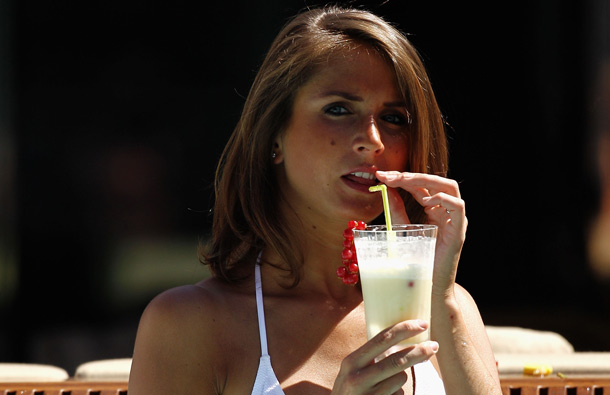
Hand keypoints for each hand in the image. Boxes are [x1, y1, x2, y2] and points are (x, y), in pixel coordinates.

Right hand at [332, 320, 438, 394]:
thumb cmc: (349, 389)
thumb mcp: (352, 370)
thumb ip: (369, 356)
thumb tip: (400, 337)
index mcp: (352, 362)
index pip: (381, 339)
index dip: (404, 329)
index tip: (422, 324)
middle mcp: (358, 378)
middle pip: (397, 360)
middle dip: (419, 352)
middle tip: (434, 345)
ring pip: (401, 379)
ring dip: (400, 378)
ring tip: (386, 384)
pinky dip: (397, 394)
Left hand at [375, 171, 466, 294]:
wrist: (427, 289)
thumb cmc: (415, 262)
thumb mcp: (402, 231)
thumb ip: (397, 211)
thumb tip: (385, 189)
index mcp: (434, 209)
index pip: (421, 185)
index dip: (402, 177)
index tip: (381, 175)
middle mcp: (446, 212)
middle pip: (436, 181)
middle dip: (412, 175)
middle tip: (389, 176)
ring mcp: (454, 221)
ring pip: (450, 188)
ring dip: (427, 181)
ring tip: (406, 184)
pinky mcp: (458, 232)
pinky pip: (458, 207)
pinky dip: (443, 199)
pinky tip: (426, 201)